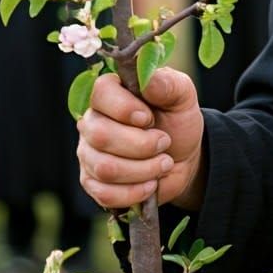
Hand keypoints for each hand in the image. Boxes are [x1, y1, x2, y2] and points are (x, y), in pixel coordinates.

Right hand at [77, 67, 205, 210]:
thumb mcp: (182, 97)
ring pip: (105, 167)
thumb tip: (148, 80)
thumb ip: (168, 84)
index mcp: (112, 93)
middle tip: (165, 142)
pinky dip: (135, 191)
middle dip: (142, 144)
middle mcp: (93, 121)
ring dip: (144, 169)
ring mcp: (89, 153)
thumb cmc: (177, 120)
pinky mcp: (92, 182)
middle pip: (100, 136)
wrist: (183, 158)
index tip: (148, 118)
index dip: (124, 108)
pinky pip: (105, 193)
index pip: (100, 92)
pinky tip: (151, 183)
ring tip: (164, 163)